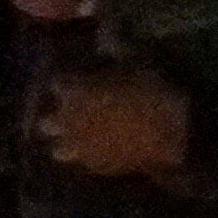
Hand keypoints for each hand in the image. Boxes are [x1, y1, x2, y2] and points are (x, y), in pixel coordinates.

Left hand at [35, 59, 193, 180]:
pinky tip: (99, 149)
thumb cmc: (153, 92)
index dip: (66, 82)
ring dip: (65, 141)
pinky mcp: (97, 167)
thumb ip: (109, 64)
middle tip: (70, 110)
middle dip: (55, 116)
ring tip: (78, 136)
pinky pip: (84, 161)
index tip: (74, 79)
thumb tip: (104, 50)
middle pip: (46, 123)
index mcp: (75, 93)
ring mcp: (81, 149)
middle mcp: (70, 123)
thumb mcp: (132, 67)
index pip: (56, 84)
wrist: (171, 133)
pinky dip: (88, 155)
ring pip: (59, 150)